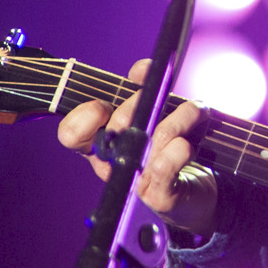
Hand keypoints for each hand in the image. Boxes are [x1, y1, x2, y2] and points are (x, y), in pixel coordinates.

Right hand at [57, 59, 218, 231]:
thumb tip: (140, 71)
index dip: (85, 116)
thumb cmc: (168, 151)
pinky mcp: (159, 197)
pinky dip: (180, 149)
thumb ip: (138, 90)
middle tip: (162, 98)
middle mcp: (112, 166)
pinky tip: (188, 144)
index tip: (105, 104)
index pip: (72, 134)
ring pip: (152, 138)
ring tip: (195, 111)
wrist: (192, 194)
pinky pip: (164, 165)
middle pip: (117, 126)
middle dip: (144, 104)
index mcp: (100, 146)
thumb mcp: (151, 117)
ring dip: (180, 117)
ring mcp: (134, 183)